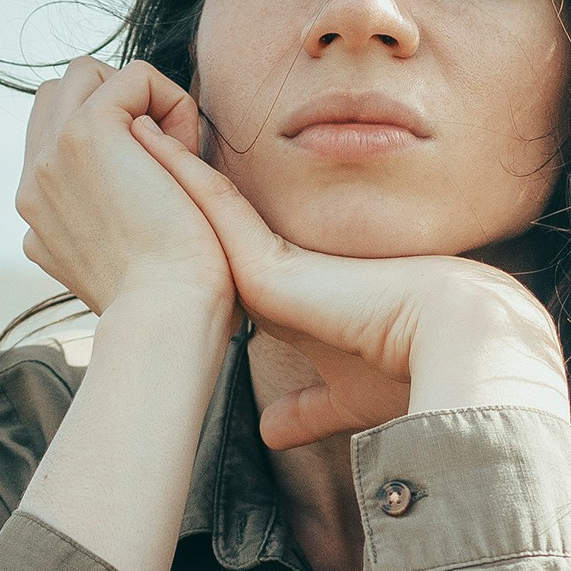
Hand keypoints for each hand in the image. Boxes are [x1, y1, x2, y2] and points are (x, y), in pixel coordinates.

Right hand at [18, 58, 229, 320]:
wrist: (167, 315)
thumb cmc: (168, 302)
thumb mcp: (119, 263)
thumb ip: (105, 220)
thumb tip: (128, 179)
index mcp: (37, 212)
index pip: (53, 135)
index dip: (109, 139)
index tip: (152, 185)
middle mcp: (34, 181)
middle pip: (62, 93)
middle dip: (117, 106)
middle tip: (164, 159)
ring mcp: (53, 153)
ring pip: (88, 72)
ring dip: (141, 98)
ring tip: (175, 151)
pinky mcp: (88, 131)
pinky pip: (135, 76)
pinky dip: (173, 102)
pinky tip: (188, 152)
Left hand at [134, 119, 567, 450]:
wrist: (448, 345)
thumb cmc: (407, 371)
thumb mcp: (342, 396)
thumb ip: (306, 411)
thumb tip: (272, 435)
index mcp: (289, 299)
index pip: (229, 264)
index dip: (192, 244)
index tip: (158, 228)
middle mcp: (275, 272)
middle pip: (208, 227)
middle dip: (168, 196)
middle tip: (124, 159)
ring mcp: (271, 259)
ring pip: (205, 207)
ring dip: (164, 173)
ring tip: (123, 135)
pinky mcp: (270, 260)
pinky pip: (214, 208)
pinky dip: (180, 178)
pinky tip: (146, 148)